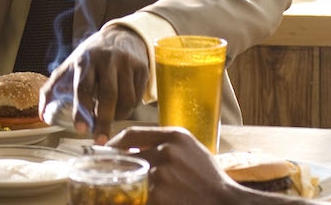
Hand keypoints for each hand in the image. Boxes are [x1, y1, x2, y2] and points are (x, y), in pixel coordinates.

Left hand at [39, 26, 148, 142]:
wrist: (120, 36)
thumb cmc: (90, 57)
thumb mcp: (69, 66)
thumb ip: (52, 89)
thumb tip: (42, 115)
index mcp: (85, 60)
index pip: (83, 87)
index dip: (82, 109)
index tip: (81, 129)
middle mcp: (107, 60)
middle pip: (108, 95)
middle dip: (104, 121)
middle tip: (100, 139)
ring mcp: (126, 63)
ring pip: (126, 98)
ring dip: (118, 116)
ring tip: (109, 119)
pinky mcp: (142, 68)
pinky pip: (138, 96)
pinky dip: (129, 108)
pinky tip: (121, 107)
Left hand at [108, 127, 282, 204]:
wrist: (225, 202)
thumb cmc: (209, 178)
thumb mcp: (191, 149)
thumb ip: (166, 143)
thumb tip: (135, 147)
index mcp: (175, 135)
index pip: (132, 133)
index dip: (115, 142)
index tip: (106, 150)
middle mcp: (167, 151)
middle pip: (126, 155)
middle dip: (115, 165)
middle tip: (105, 172)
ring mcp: (162, 174)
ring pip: (129, 177)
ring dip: (123, 183)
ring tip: (119, 188)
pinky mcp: (158, 196)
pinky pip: (136, 195)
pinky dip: (131, 197)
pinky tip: (132, 198)